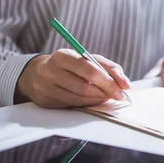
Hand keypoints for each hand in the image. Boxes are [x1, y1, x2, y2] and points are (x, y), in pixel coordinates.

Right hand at [16, 49, 131, 107]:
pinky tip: (91, 100)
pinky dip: (85, 104)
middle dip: (105, 92)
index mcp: (62, 56)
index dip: (108, 81)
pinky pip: (71, 106)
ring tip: (104, 96)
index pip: (89, 70)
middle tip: (117, 96)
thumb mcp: (88, 59)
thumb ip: (109, 68)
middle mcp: (50, 71)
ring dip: (96, 100)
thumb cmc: (71, 65)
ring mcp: (45, 88)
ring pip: (78, 99)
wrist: (38, 73)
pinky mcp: (45, 102)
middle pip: (84, 87)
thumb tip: (125, 85)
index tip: (122, 89)